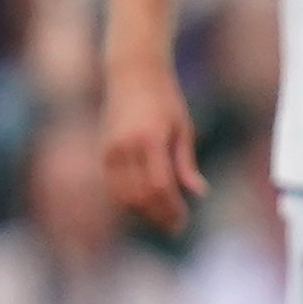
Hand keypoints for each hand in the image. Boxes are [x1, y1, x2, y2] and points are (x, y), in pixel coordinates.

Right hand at [101, 58, 202, 237]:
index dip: (171, 209)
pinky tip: (146, 205)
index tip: (183, 222)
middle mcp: (126, 148)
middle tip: (175, 228)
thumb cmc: (166, 100)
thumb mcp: (184, 129)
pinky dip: (128, 200)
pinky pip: (113, 185)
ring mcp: (110, 150)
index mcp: (150, 141)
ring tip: (163, 219)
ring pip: (122, 195)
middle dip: (157, 216)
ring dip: (142, 212)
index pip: (159, 187)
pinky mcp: (104, 152)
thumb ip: (186, 164)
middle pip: (139, 196)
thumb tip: (198, 193)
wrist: (133, 75)